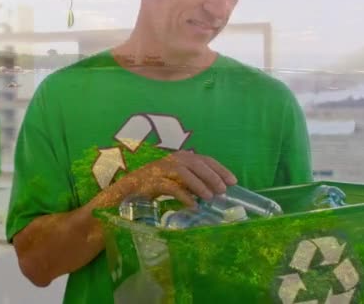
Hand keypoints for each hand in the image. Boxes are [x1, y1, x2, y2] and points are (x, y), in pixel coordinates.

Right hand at [114, 150, 236, 206]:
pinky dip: (184, 197)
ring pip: (184, 173)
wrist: (129, 189)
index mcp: (180, 157)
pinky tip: (193, 206)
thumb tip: (216, 190)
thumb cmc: (156, 185)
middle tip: (223, 190)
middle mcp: (172, 160)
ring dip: (199, 185)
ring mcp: (161, 170)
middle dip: (212, 176)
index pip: (204, 159)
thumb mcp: (178, 180)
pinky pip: (171, 188)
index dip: (220, 169)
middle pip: (196, 164)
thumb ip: (193, 181)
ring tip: (210, 198)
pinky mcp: (153, 182)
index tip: (233, 181)